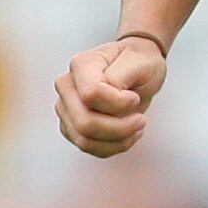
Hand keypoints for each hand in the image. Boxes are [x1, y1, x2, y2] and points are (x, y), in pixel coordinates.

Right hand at [55, 34, 169, 157]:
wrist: (137, 67)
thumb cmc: (139, 61)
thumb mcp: (141, 60)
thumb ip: (120, 75)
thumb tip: (107, 93)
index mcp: (81, 65)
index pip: (90, 95)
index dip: (118, 103)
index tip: (134, 98)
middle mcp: (67, 86)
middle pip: (85, 123)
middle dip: (120, 128)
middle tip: (141, 119)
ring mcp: (66, 108)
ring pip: (85, 141)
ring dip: (118, 140)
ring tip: (137, 126)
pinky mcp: (71, 126)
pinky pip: (90, 148)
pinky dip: (114, 146)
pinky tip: (129, 134)